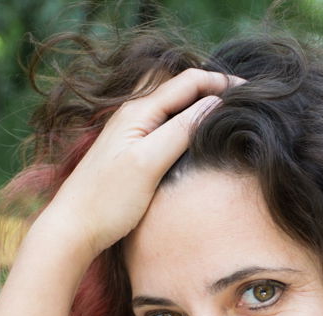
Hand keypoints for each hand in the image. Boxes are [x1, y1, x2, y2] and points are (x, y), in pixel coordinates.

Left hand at [30, 69, 239, 262]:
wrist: (73, 228)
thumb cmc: (107, 200)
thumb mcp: (148, 163)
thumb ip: (179, 131)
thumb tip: (213, 104)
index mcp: (138, 111)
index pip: (188, 82)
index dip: (220, 81)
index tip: (250, 89)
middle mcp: (133, 116)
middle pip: (180, 90)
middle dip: (212, 89)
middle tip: (244, 100)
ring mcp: (130, 134)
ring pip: (173, 109)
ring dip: (200, 107)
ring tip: (228, 115)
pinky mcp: (130, 153)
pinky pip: (164, 128)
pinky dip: (186, 126)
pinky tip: (197, 139)